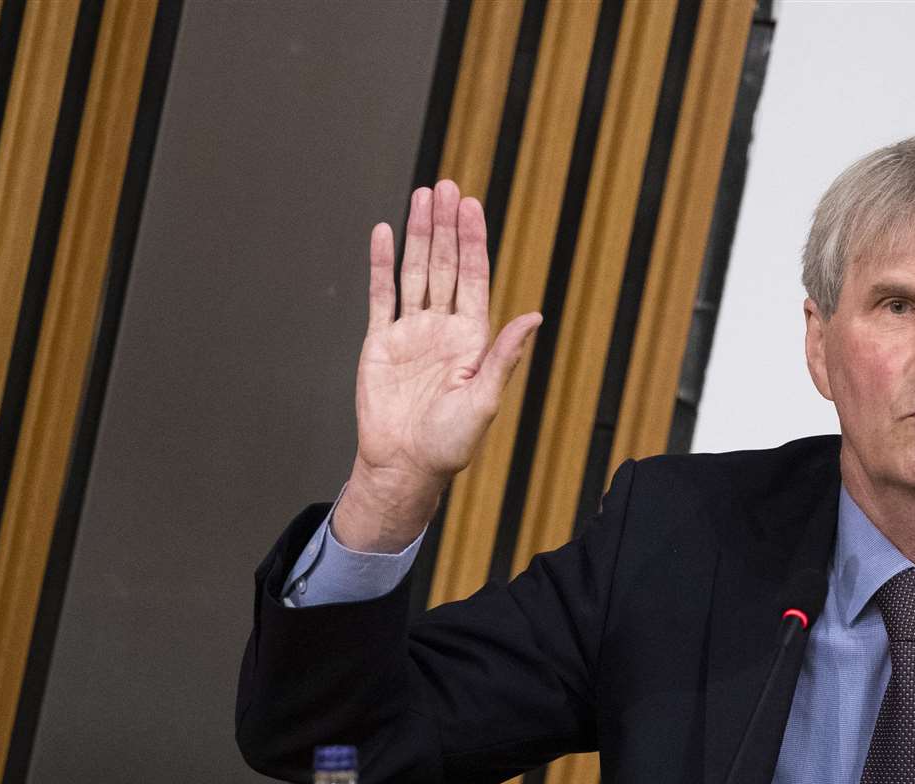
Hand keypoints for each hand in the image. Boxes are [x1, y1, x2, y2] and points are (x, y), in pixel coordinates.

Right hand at [334, 179, 541, 551]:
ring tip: (422, 197)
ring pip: (415, 272)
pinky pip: (382, 295)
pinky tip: (386, 233)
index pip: (473, 278)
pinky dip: (382, 264)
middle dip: (446, 226)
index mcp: (471, 339)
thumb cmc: (450, 443)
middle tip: (447, 187)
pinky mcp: (380, 342)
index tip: (472, 207)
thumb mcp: (484, 399)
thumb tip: (535, 316)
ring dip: (418, 234)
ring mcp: (410, 332)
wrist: (405, 465)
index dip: (473, 242)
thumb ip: (505, 355)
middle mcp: (442, 328)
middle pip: (444, 265)